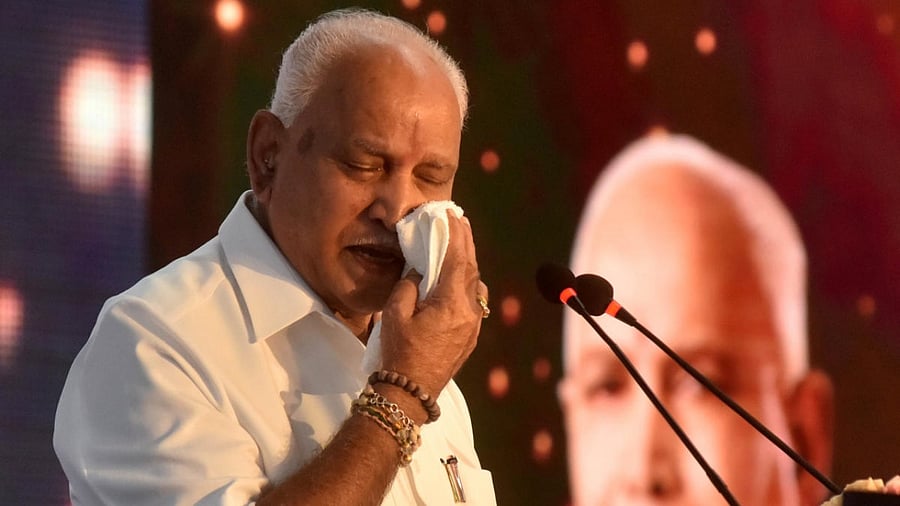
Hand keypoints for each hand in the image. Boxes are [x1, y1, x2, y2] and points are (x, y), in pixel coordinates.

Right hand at [378, 213, 487, 397]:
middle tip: (460, 221)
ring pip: (475, 285)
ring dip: (468, 262)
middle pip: (471, 268)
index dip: (455, 234)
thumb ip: (409, 285)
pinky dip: (467, 282)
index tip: (452, 215)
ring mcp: (474, 325)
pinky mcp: (471, 336)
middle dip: (466, 242)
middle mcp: (469, 311)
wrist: (410, 392)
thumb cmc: (399, 352)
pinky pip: (474, 301)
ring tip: (461, 244)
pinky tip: (460, 277)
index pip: (457, 259)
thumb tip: (419, 271)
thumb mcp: (395, 313)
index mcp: (451, 303)